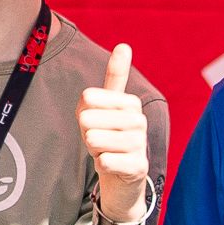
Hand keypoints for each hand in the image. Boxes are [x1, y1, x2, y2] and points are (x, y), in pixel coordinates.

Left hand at [79, 42, 149, 219]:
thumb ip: (114, 77)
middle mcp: (138, 119)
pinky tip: (113, 167)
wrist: (123, 179)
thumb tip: (124, 45)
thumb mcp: (104, 107)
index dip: (83, 114)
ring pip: (93, 139)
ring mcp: (140, 143)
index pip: (87, 97)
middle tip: (101, 142)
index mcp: (130, 101)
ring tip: (107, 153)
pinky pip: (103, 162)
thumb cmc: (108, 138)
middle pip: (87, 118)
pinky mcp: (138, 166)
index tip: (97, 123)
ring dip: (94, 151)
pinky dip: (101, 166)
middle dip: (87, 134)